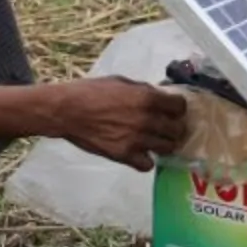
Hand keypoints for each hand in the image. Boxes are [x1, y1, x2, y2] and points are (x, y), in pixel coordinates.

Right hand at [48, 78, 188, 171]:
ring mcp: (137, 140)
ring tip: (154, 141)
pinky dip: (145, 160)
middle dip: (173, 128)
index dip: (177, 108)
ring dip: (163, 145)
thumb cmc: (90, 91)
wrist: (66, 111)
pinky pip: (147, 165)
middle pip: (177, 130)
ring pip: (167, 148)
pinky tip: (139, 153)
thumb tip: (158, 96)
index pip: (180, 106)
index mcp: (147, 97)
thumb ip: (142, 90)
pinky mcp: (124, 156)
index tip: (172, 110)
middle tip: (166, 127)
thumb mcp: (120, 81)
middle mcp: (147, 119)